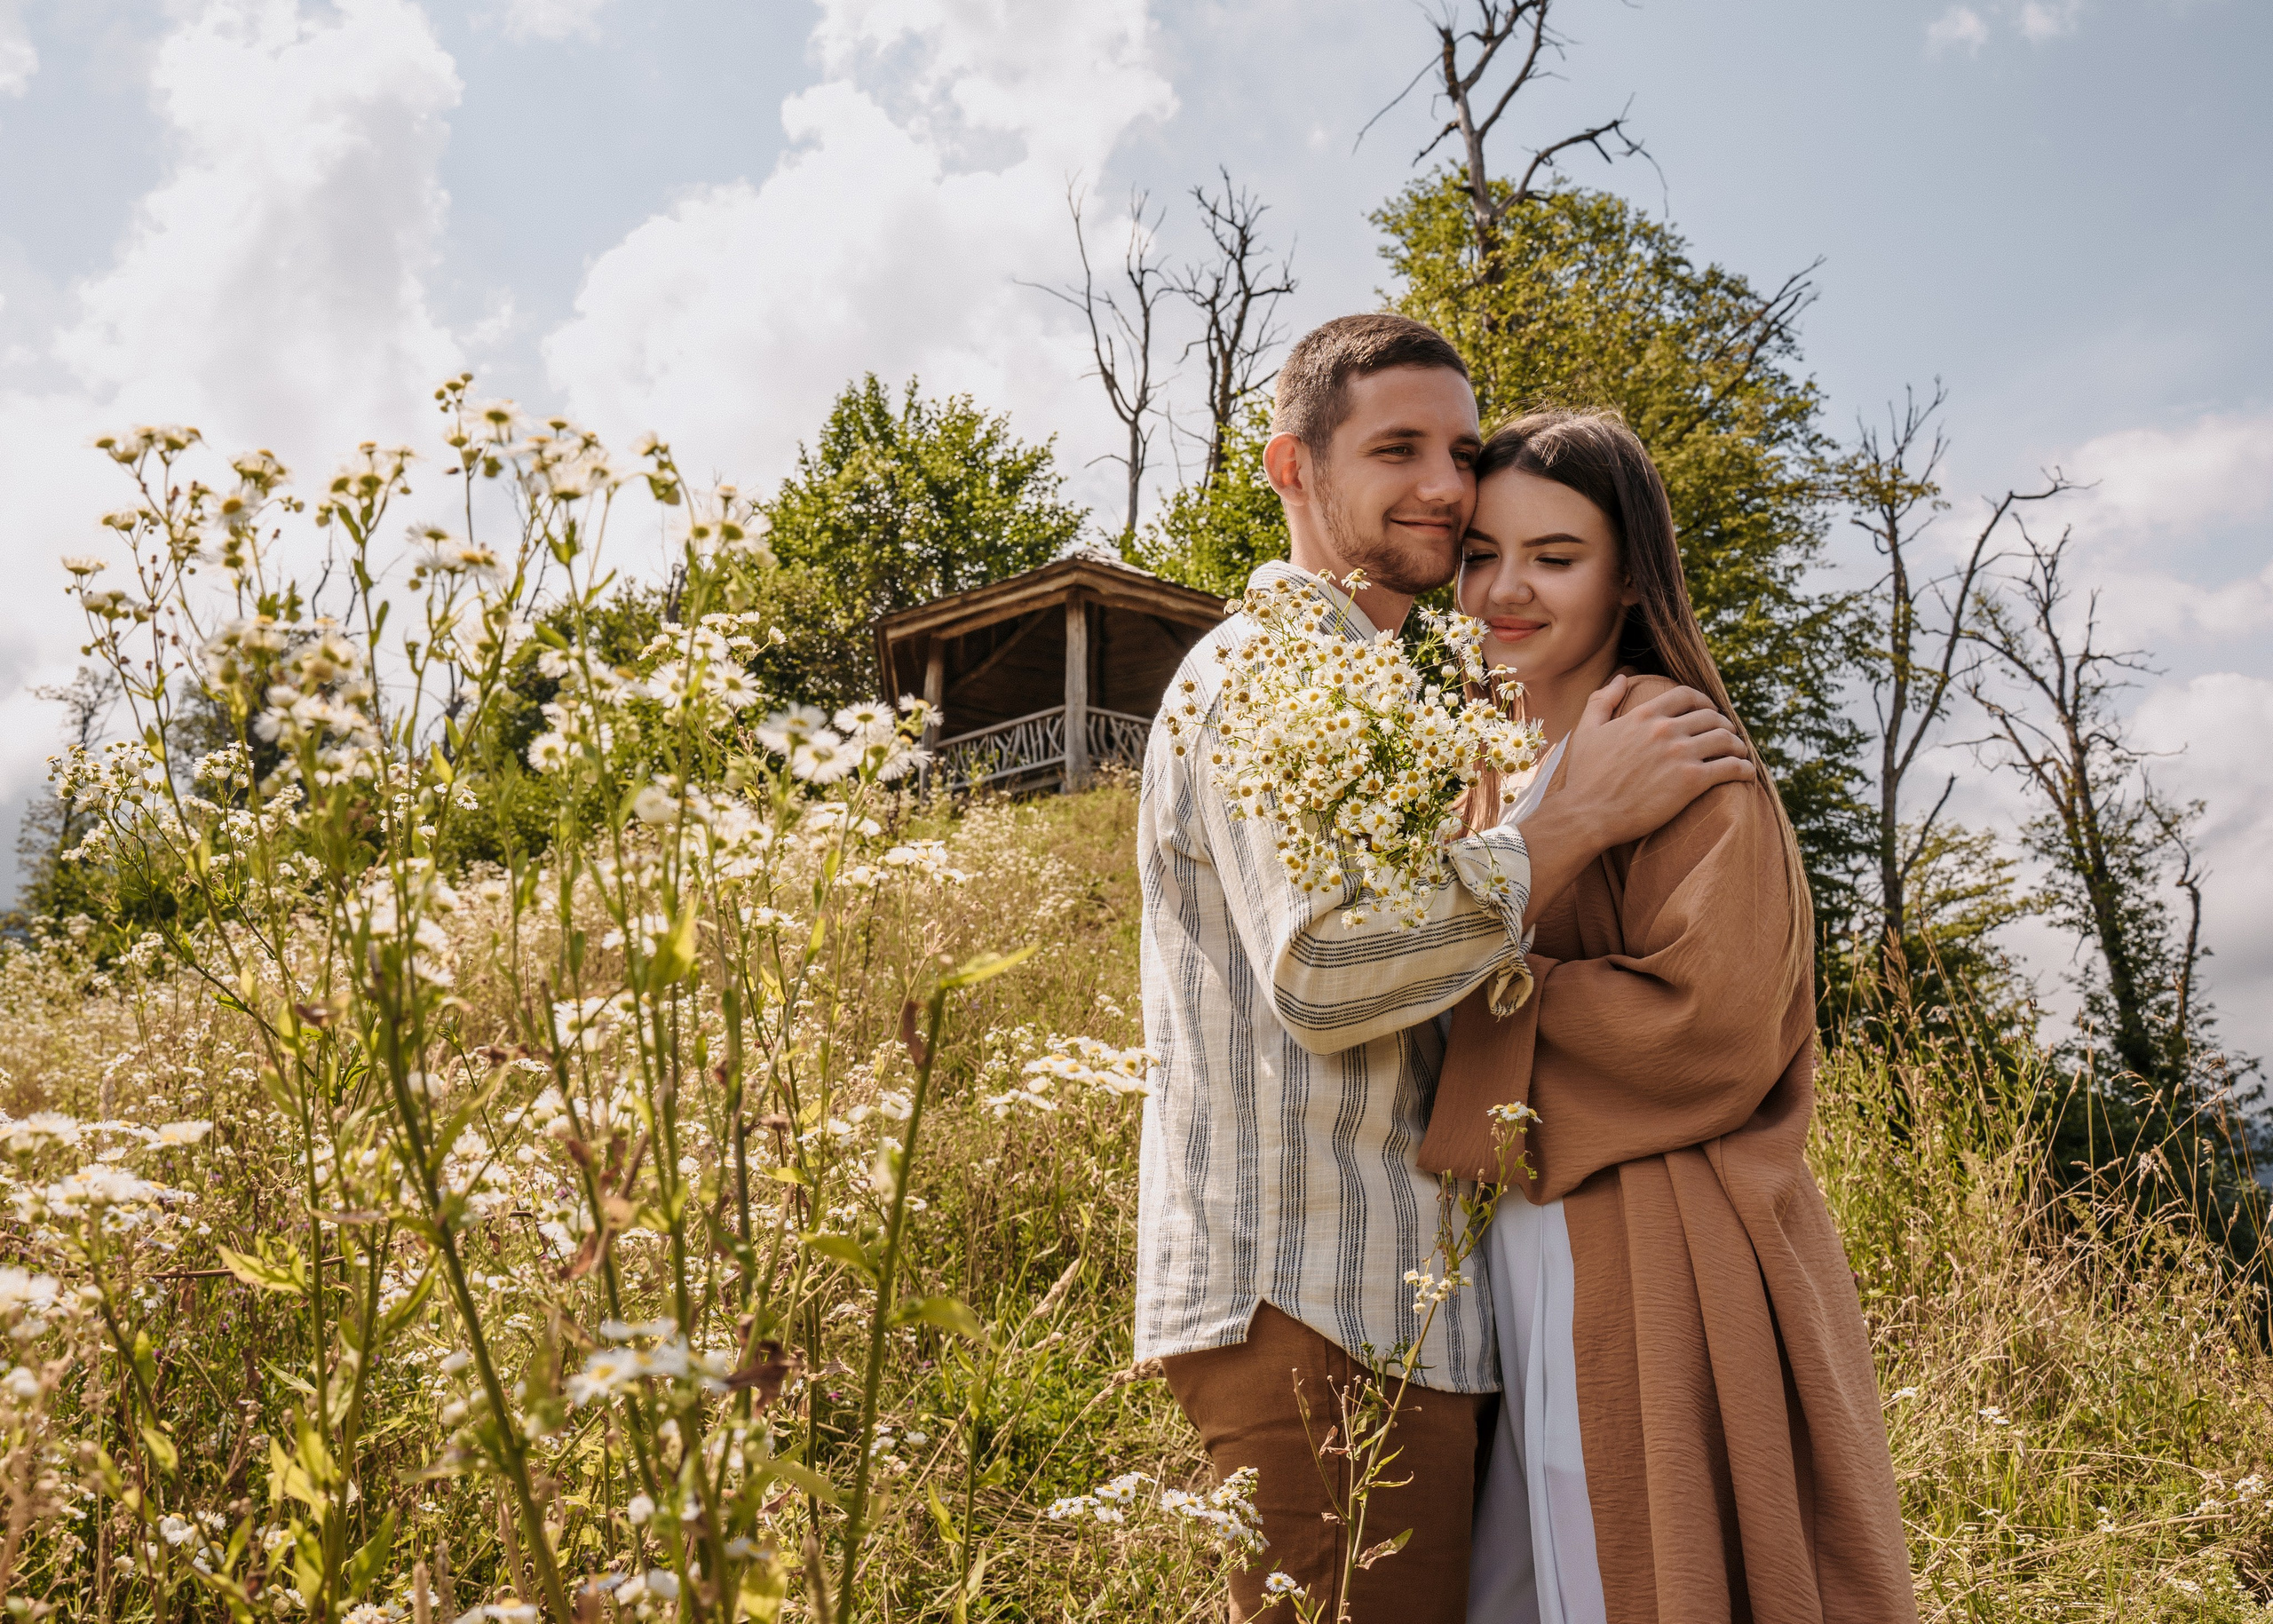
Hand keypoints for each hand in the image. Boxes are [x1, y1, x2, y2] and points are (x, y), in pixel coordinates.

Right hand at [1512, 675, 1753, 922]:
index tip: (1710, 712)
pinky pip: (1731, 767)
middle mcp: (1665, 729)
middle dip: (1724, 725)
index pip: (1686, 695)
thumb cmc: (1584, 777)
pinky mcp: (1692, 781)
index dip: (1704, 701)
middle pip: (1711, 716)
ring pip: (1726, 739)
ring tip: (1738, 754)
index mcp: (1643, 715)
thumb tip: (1621, 678)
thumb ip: (1602, 700)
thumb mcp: (1586, 731)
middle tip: (1727, 737)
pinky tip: (1746, 773)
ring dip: (1737, 745)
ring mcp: (1680, 754)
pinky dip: (1744, 768)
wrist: (1587, 815)